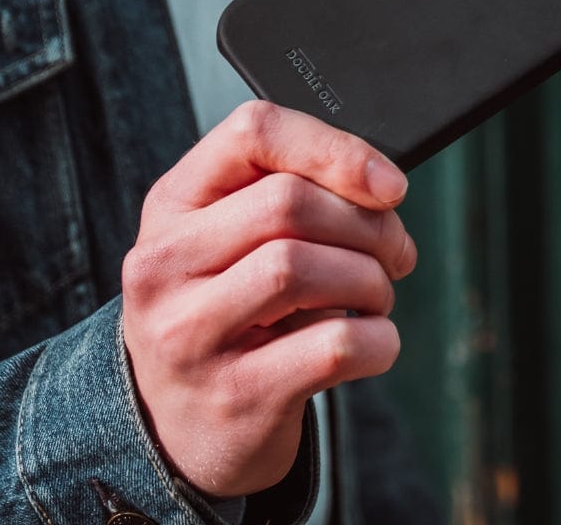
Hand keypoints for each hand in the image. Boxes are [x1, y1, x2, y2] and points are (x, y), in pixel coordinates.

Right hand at [121, 101, 416, 497]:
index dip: (334, 148)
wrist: (183, 428)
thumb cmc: (232, 310)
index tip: (389, 185)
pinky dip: (378, 339)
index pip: (253, 132)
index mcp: (174, 202)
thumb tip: (381, 186)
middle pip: (290, 202)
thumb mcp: (234, 239)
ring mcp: (190, 334)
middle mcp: (166, 263)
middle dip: (368, 224)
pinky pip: (333, 345)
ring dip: (371, 279)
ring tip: (377, 296)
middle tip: (394, 252)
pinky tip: (373, 341)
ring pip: (304, 267)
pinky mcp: (234, 395)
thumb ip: (292, 194)